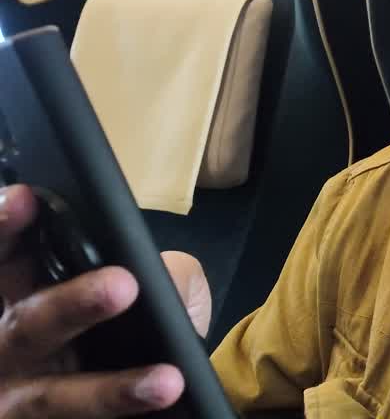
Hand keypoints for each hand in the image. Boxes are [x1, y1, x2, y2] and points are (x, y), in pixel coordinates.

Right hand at [0, 184, 209, 416]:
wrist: (134, 399)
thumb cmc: (132, 329)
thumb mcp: (150, 288)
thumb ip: (160, 272)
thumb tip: (168, 277)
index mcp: (20, 295)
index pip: (5, 256)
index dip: (7, 227)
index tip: (27, 199)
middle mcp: (7, 347)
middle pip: (28, 325)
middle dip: (72, 305)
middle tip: (122, 285)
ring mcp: (16, 400)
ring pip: (52, 399)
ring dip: (108, 391)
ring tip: (167, 380)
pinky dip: (116, 417)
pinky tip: (163, 406)